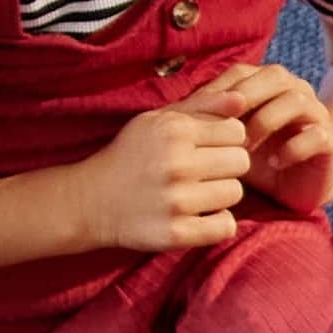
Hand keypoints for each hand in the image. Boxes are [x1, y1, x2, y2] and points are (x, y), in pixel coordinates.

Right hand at [62, 98, 254, 257]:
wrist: (89, 200)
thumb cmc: (130, 155)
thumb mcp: (157, 120)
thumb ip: (202, 105)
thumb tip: (244, 99)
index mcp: (175, 131)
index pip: (237, 131)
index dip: (226, 140)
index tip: (207, 148)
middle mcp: (177, 163)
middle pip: (241, 161)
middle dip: (226, 166)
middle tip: (203, 172)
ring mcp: (176, 200)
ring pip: (236, 193)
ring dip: (221, 195)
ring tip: (197, 193)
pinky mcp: (176, 233)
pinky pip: (226, 226)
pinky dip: (217, 223)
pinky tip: (199, 216)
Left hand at [189, 56, 332, 214]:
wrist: (295, 186)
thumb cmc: (255, 159)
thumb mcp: (225, 140)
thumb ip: (205, 123)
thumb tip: (167, 113)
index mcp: (269, 85)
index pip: (243, 72)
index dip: (220, 90)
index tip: (199, 118)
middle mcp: (296, 93)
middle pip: (276, 76)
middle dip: (247, 98)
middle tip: (223, 126)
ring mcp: (316, 115)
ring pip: (297, 101)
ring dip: (267, 121)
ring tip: (244, 148)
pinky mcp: (329, 142)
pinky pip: (318, 135)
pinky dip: (293, 148)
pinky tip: (273, 163)